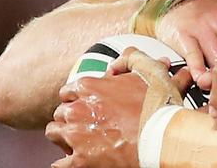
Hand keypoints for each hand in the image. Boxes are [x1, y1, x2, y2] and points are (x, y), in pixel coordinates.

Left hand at [46, 50, 191, 167]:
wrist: (161, 138)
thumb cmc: (157, 106)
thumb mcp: (148, 70)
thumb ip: (131, 58)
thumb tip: (120, 61)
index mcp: (89, 87)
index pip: (68, 91)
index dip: (76, 98)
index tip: (85, 104)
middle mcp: (78, 109)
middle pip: (60, 112)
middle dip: (71, 117)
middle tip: (86, 123)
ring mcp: (76, 135)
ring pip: (54, 134)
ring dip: (65, 136)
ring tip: (81, 140)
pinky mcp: (79, 160)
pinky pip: (59, 164)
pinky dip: (66, 162)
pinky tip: (78, 159)